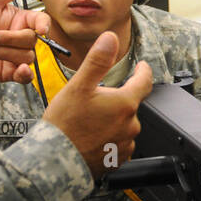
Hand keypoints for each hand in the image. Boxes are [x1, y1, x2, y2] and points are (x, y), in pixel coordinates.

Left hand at [0, 0, 52, 83]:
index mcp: (20, 20)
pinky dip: (25, 74)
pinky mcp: (12, 71)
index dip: (43, 25)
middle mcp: (21, 38)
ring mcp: (17, 55)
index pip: (40, 21)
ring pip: (27, 56)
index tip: (40, 29)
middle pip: (31, 40)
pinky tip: (20, 70)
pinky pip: (26, 75)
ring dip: (6, 53)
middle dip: (10, 39)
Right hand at [43, 30, 153, 175]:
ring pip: (123, 124)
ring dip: (112, 119)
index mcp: (125, 104)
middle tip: (92, 102)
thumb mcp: (79, 86)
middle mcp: (130, 125)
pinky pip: (118, 143)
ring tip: (88, 122)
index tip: (142, 67)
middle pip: (130, 104)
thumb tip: (110, 39)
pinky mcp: (117, 159)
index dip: (143, 71)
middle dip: (116, 99)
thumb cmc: (65, 125)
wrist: (55, 161)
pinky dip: (108, 137)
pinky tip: (91, 137)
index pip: (144, 81)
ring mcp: (125, 144)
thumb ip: (98, 61)